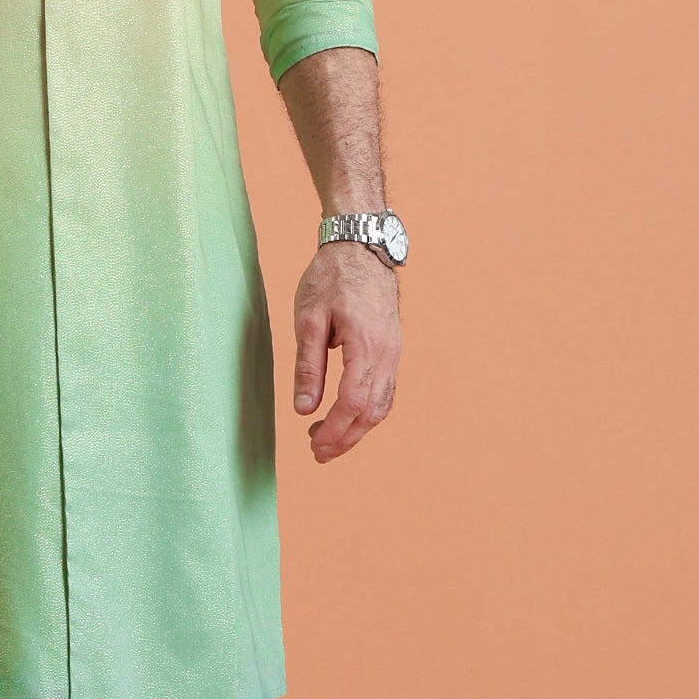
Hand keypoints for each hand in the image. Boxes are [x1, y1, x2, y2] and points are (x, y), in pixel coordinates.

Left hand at [292, 243, 400, 461]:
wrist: (361, 245)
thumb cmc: (331, 276)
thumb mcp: (308, 319)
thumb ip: (307, 367)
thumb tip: (304, 409)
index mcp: (366, 345)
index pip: (353, 402)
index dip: (334, 429)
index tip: (314, 444)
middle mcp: (387, 353)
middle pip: (371, 412)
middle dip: (345, 438)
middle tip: (318, 454)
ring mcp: (394, 352)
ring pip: (381, 405)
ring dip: (357, 429)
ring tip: (327, 440)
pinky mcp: (393, 349)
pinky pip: (385, 391)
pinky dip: (368, 411)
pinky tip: (347, 416)